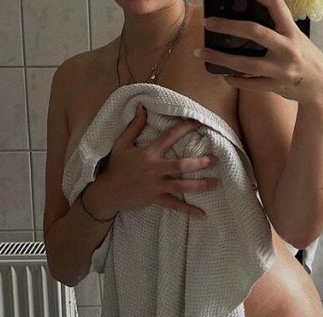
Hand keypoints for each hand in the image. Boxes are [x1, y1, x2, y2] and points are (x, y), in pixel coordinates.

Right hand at [95, 106, 218, 217]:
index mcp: (148, 153)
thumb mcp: (122, 143)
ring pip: (181, 187)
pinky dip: (188, 211)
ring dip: (200, 185)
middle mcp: (154, 169)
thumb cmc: (115, 165)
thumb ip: (134, 126)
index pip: (169, 137)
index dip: (185, 128)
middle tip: (216, 159)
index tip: (199, 122)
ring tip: (216, 183)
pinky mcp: (155, 199)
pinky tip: (203, 214)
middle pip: (181, 166)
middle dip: (200, 163)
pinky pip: (174, 206)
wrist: (106, 192)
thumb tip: (142, 107)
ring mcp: (155, 186)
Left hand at [197, 0, 322, 104]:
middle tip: (207, 22)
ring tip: (200, 52)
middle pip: (255, 32)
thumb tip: (247, 14)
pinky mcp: (275, 86)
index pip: (275, 3)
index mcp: (292, 31)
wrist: (322, 87)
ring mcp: (280, 69)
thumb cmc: (306, 57)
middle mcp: (287, 48)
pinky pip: (249, 84)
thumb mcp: (297, 37)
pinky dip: (233, 79)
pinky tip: (221, 73)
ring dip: (220, 58)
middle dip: (228, 26)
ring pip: (246, 64)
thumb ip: (277, 27)